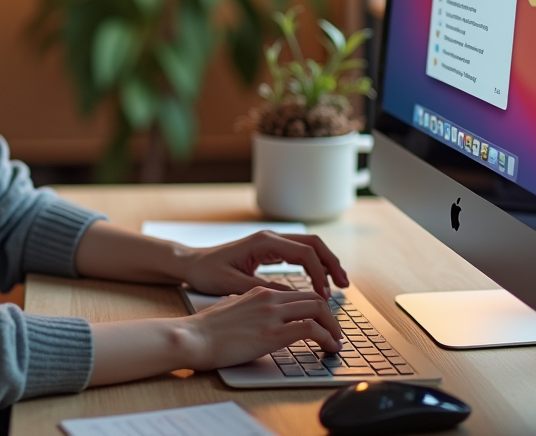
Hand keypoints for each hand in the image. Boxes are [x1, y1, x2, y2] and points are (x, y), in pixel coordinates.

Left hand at [182, 231, 349, 298]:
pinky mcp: (269, 250)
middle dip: (331, 263)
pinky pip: (299, 254)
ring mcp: (270, 242)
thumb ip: (265, 291)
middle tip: (344, 285)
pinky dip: (313, 265)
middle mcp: (270, 238)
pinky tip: (319, 282)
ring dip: (325, 263)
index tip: (324, 295)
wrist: (191, 263)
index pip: (303, 253)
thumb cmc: (207, 273)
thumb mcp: (234, 285)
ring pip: (309, 247)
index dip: (319, 274)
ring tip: (339, 284)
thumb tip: (294, 298)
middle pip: (313, 244)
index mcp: (263, 243)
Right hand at [183, 287, 342, 370]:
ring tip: (336, 342)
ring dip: (333, 327)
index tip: (321, 322)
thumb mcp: (228, 308)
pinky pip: (311, 329)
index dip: (315, 308)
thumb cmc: (205, 329)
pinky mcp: (273, 333)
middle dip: (330, 316)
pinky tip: (329, 347)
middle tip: (335, 332)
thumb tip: (250, 313)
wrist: (193, 338)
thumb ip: (244, 307)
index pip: (297, 294)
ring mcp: (271, 314)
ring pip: (318, 309)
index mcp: (258, 292)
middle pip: (314, 298)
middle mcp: (268, 298)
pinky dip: (327, 338)